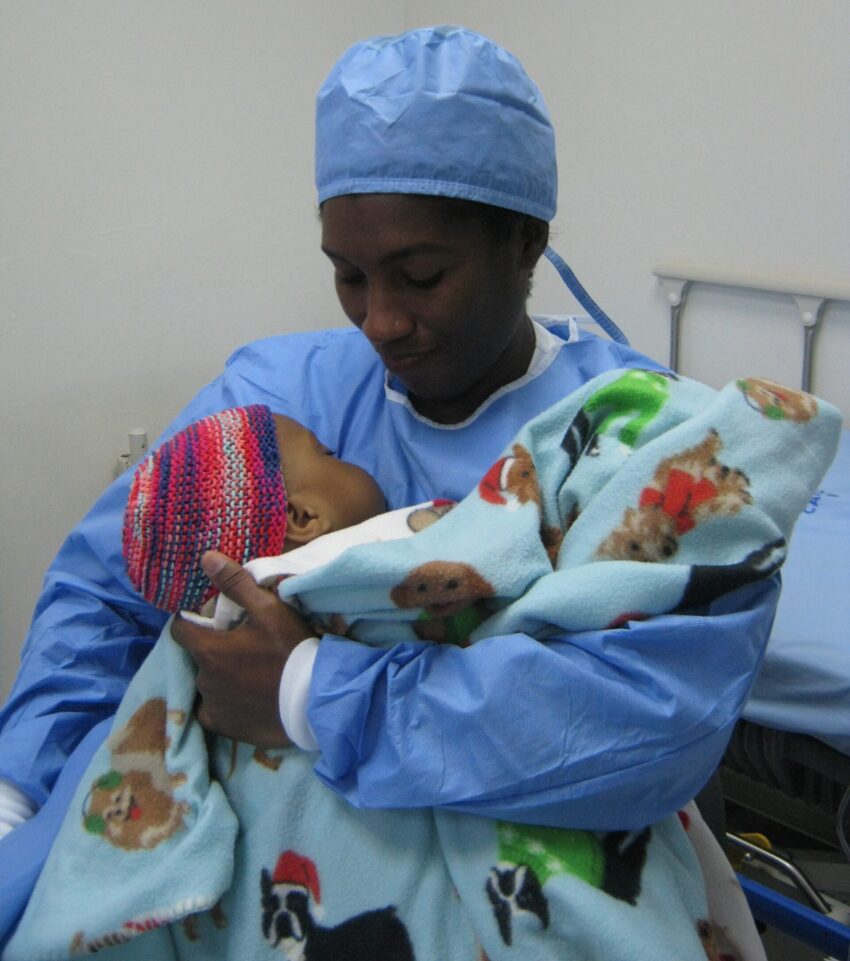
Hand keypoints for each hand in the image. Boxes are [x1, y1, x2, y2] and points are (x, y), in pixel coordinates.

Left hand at [170, 551, 313, 746]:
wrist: (314, 701)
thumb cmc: (291, 651)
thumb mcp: (268, 610)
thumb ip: (235, 583)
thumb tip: (206, 557)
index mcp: (209, 649)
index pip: (180, 629)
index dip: (191, 621)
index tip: (209, 620)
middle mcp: (203, 679)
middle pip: (198, 657)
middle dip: (213, 649)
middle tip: (241, 646)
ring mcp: (213, 705)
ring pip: (208, 683)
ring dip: (221, 676)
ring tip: (249, 673)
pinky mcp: (224, 727)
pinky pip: (214, 710)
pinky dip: (225, 703)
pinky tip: (245, 697)